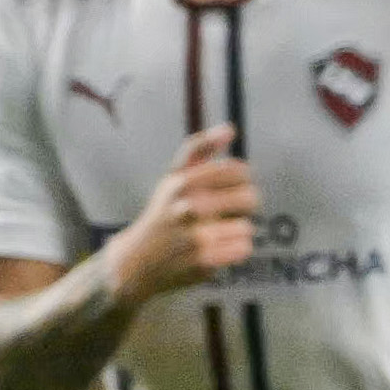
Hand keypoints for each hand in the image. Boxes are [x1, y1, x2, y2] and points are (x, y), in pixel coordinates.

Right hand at [106, 127, 259, 300]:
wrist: (139, 261)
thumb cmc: (164, 212)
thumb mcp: (175, 177)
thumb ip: (201, 149)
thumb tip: (230, 128)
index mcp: (183, 181)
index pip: (239, 171)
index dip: (242, 181)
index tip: (230, 187)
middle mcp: (187, 206)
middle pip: (250, 198)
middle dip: (245, 206)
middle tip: (229, 211)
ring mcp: (195, 236)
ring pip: (247, 227)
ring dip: (237, 231)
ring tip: (217, 233)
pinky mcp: (203, 261)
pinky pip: (243, 248)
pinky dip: (236, 249)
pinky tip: (218, 249)